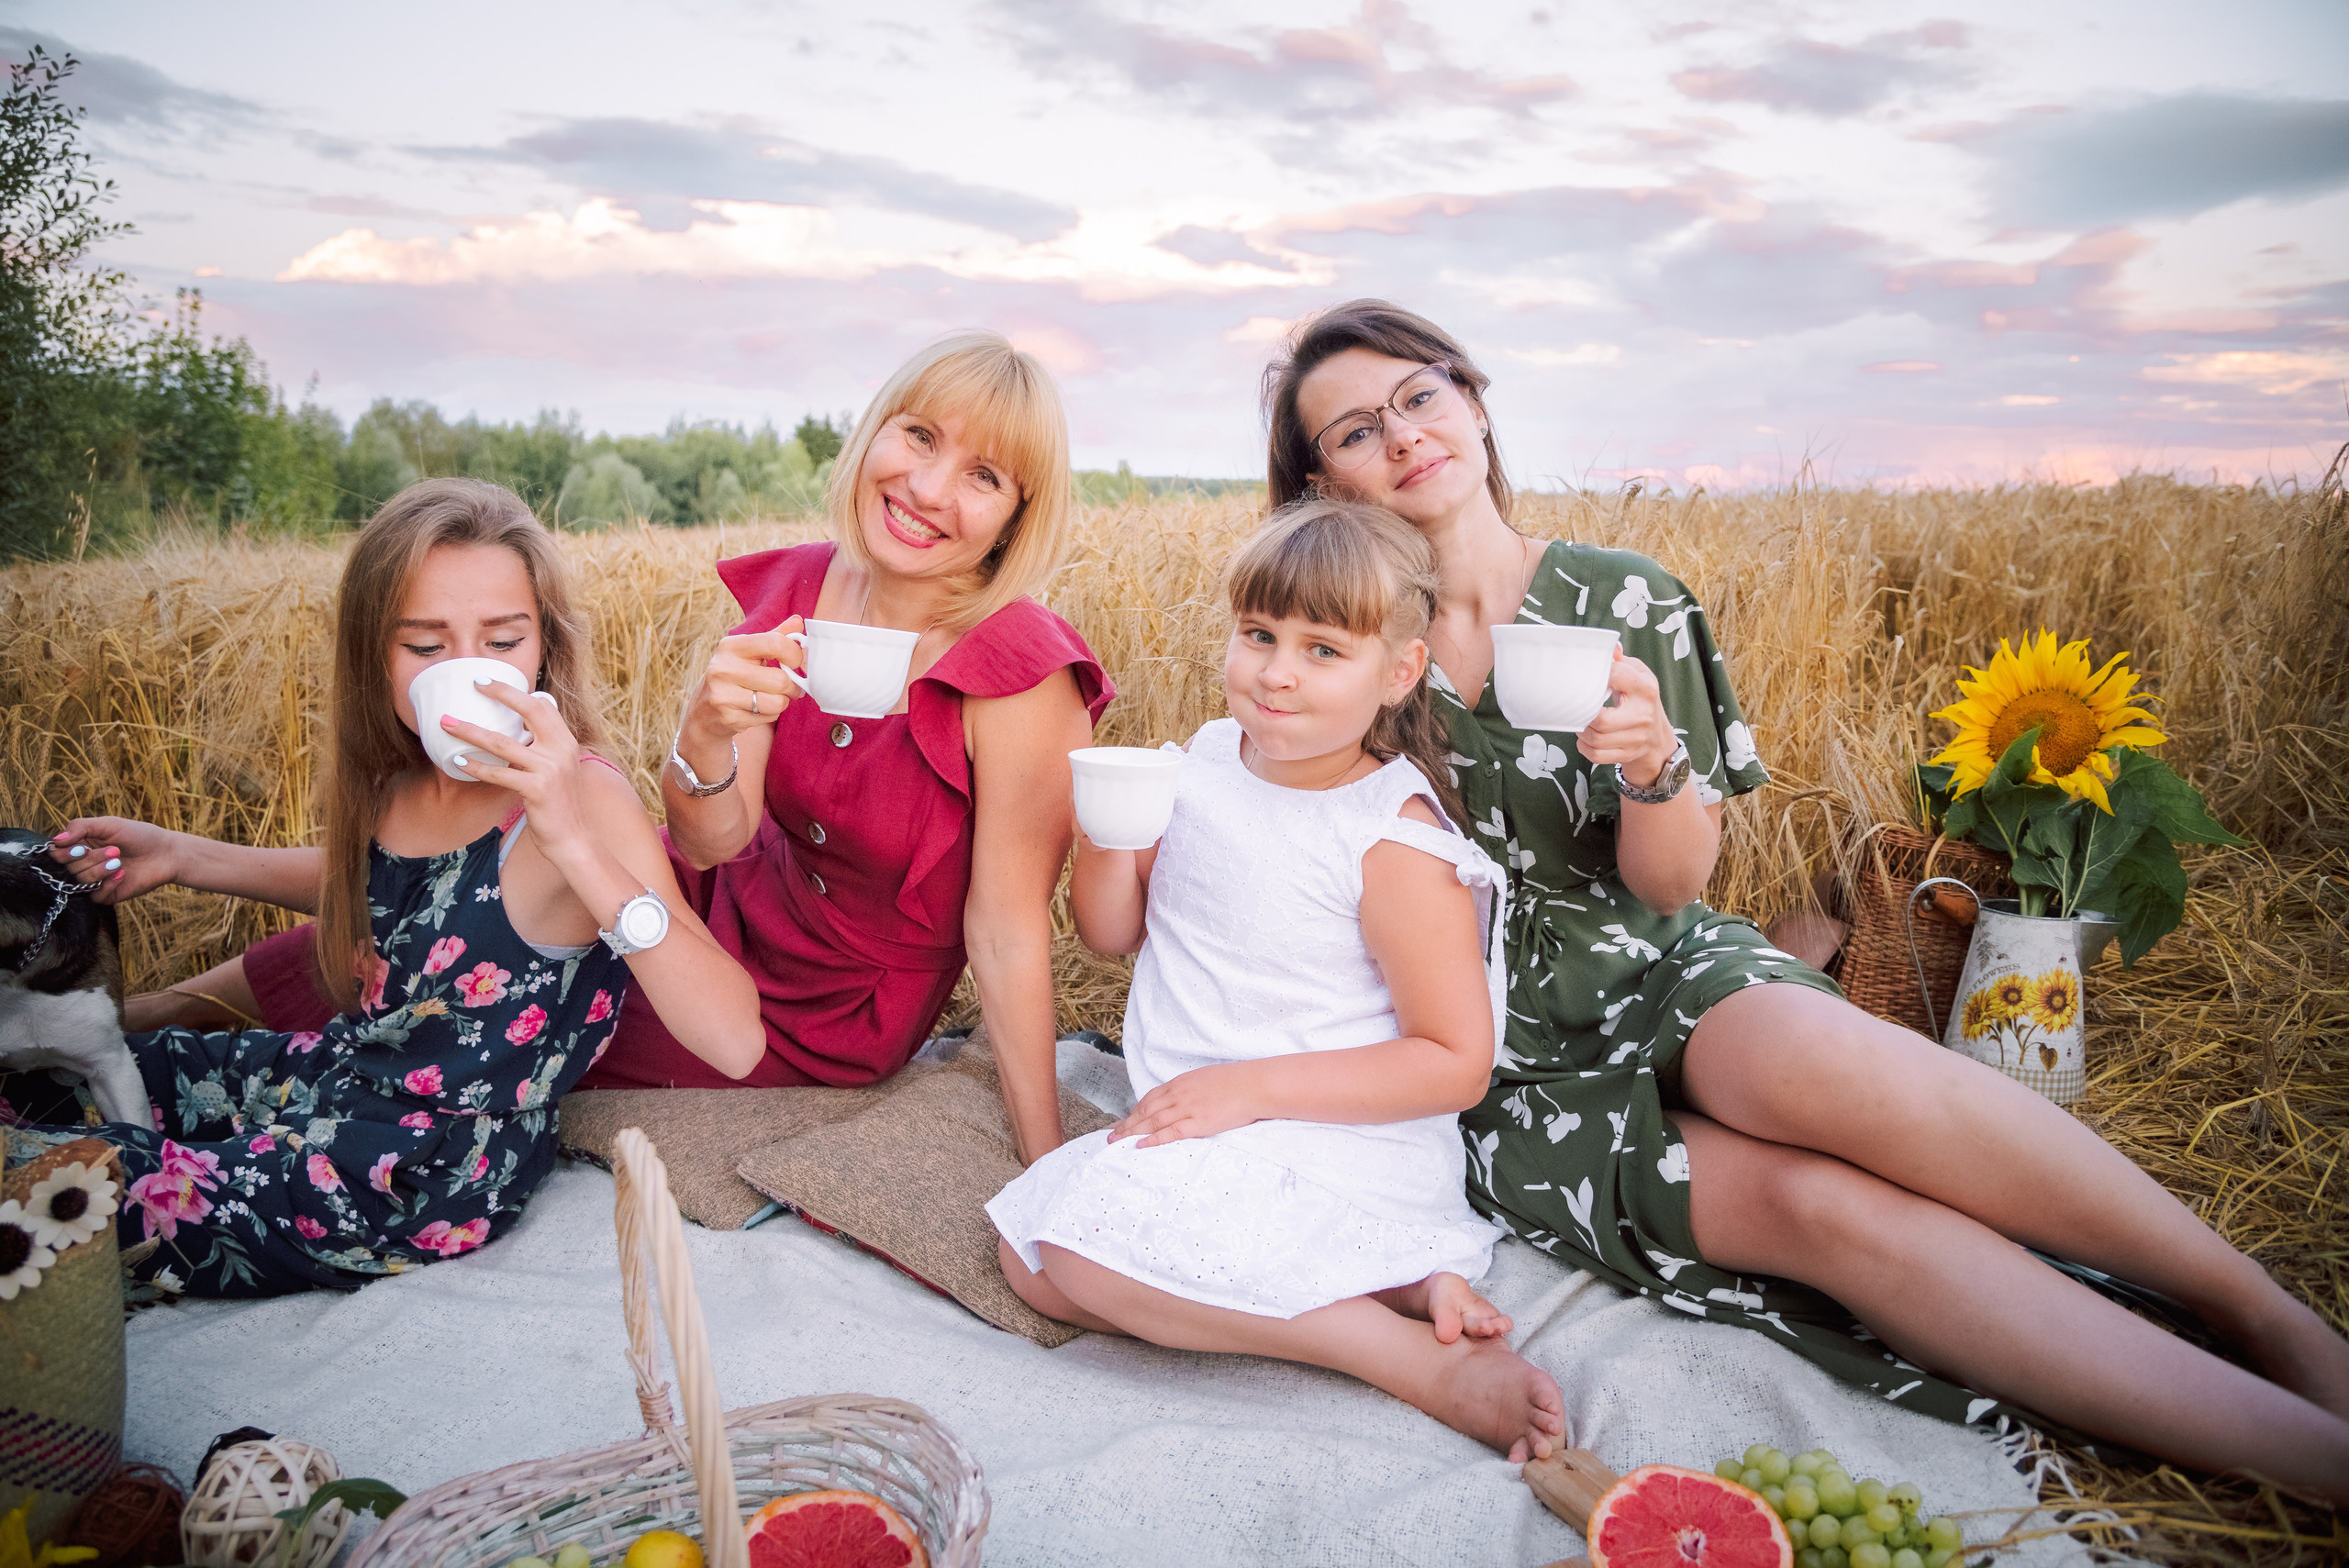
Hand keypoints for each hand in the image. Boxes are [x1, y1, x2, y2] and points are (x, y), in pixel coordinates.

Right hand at [48, 816, 179, 903]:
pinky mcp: (107, 895)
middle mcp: (83, 864)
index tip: (82, 847)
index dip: (65, 853)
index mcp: (79, 846)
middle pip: (68, 868)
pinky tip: (123, 874)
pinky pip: (95, 896)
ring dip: (101, 870)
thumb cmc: (138, 835)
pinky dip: (108, 884)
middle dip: (91, 858)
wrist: (165, 853)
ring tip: (120, 861)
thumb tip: (56, 840)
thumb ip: (80, 827)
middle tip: (115, 850)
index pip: (56, 855)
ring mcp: (94, 881)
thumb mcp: (108, 824)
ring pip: (81, 882)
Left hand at [438, 683, 594, 859]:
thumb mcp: (557, 769)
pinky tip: (457, 762)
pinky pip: (499, 773)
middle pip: (529, 711)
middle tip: (474, 683)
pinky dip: (476, 767)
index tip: (489, 681)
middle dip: (500, 693)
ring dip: (470, 731)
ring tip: (447, 723)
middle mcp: (561, 750)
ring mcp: (550, 769)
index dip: (515, 691)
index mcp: (566, 741)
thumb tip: (516, 732)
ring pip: (502, 743)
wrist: (573, 837)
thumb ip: (542, 749)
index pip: (543, 705)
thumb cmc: (558, 803)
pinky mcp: (537, 789)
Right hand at [683, 615, 808, 745]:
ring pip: (777, 702)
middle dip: (792, 687)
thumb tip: (798, 621)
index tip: (797, 663)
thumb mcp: (750, 653)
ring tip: (771, 698)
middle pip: (780, 680)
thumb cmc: (735, 676)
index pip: (775, 643)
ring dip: (781, 703)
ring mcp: (723, 694)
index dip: (795, 654)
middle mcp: (723, 668)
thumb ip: (774, 637)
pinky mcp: (728, 716)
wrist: (704, 711)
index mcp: (730, 646)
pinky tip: (756, 710)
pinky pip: (768, 717)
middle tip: (790, 687)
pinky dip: (769, 715)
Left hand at [1111, 1062, 1263, 1147]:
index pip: (1150, 1098)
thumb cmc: (1236, 1081)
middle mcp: (1179, 1095)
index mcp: (1181, 1083)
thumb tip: (1183, 1098)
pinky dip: (1154, 1139)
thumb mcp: (1206, 1079)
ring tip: (1117, 1141)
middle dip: (1126, 1123)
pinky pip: (1171, 1133)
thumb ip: (1191, 1089)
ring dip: (1132, 1132)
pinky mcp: (1198, 1123)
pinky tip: (1140, 1145)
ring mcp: (1187, 1109)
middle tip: (1110, 1134)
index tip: (1124, 1120)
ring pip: (1153, 1121)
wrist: (1254, 1085)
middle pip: (1145, 1110)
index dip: (1135, 1110)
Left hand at [1575, 649, 1677, 786]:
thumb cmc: (1643, 701)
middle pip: (1601, 719)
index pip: (1617, 675)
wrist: (1658, 739)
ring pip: (1596, 739)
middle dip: (1584, 714)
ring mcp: (1636, 738)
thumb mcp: (1640, 676)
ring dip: (1582, 731)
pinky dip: (1585, 747)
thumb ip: (1622, 662)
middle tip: (1579, 707)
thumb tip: (1611, 647)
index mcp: (1646, 688)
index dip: (1599, 673)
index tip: (1590, 675)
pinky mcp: (1628, 754)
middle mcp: (1642, 714)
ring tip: (1581, 721)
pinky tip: (1585, 738)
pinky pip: (1597, 755)